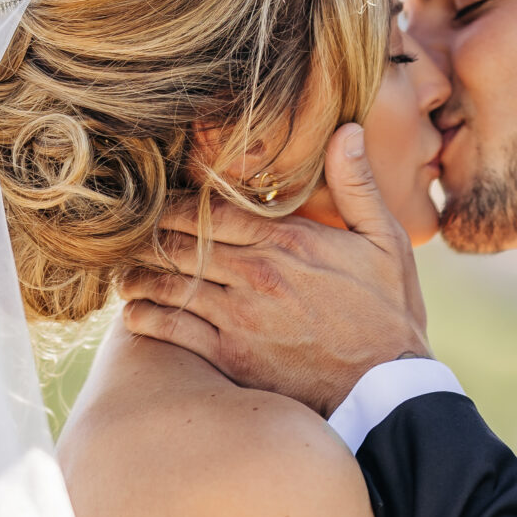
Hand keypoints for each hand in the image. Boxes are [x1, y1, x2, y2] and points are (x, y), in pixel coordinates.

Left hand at [118, 126, 430, 415]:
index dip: (178, 205)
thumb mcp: (386, 240)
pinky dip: (146, 319)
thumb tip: (345, 129)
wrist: (389, 386)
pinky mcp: (233, 357)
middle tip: (132, 237)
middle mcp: (257, 274)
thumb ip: (357, 184)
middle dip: (151, 238)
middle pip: (181, 244)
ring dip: (140, 277)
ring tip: (126, 274)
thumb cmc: (390, 312)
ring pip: (169, 285)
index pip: (212, 210)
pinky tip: (136, 315)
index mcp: (288, 240)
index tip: (161, 203)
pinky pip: (173, 331)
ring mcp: (240, 317)